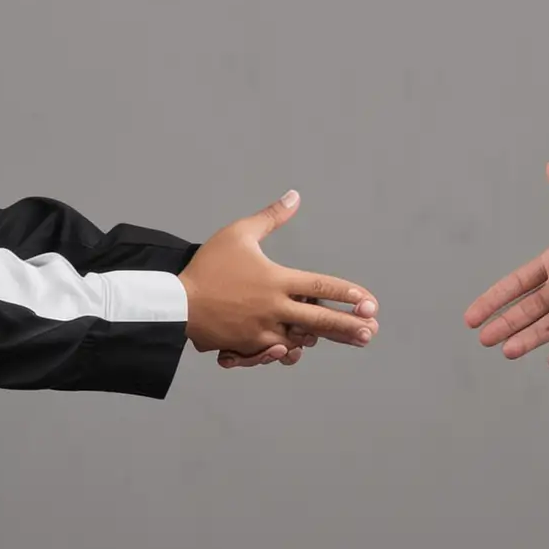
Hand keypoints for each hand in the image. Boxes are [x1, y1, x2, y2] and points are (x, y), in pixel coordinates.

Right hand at [177, 191, 379, 358]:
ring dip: (321, 340)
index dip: (347, 294)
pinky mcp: (249, 346)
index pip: (320, 287)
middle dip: (349, 327)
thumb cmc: (208, 267)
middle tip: (371, 331)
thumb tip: (294, 196)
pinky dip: (287, 350)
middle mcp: (274, 308)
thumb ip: (271, 217)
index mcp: (276, 280)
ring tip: (345, 339)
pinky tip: (298, 347)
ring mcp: (263, 331)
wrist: (177, 303)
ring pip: (302, 340)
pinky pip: (276, 352)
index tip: (368, 301)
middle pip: (321, 321)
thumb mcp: (239, 233)